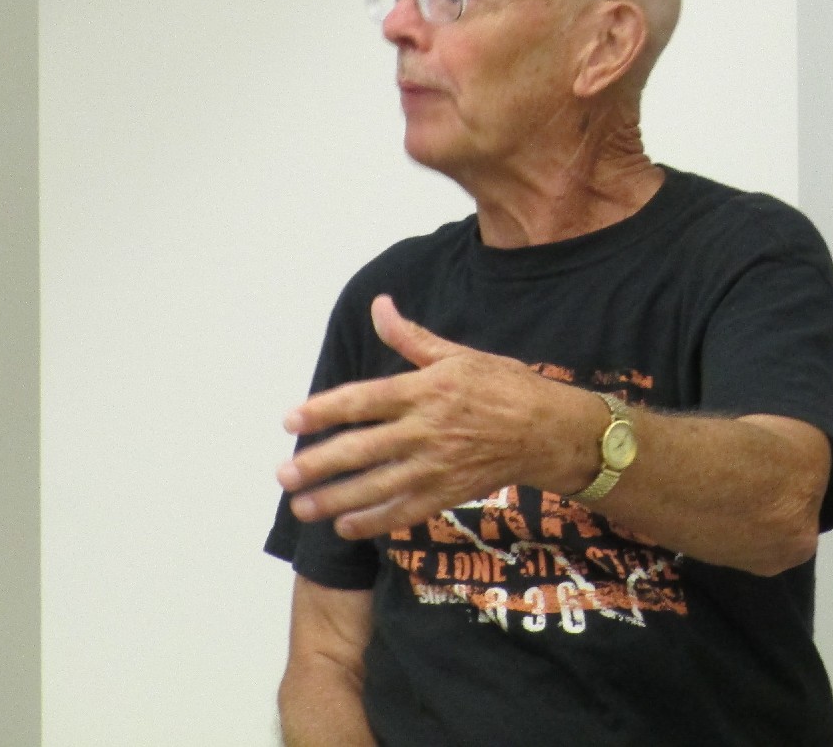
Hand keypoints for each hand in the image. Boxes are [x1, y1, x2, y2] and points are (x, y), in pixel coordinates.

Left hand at [277, 295, 577, 540]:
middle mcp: (426, 429)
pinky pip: (404, 511)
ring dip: (335, 498)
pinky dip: (373, 521)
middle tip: (284, 475)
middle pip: (361, 449)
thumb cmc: (504, 386)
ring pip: (376, 486)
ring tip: (302, 506)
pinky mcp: (448, 492)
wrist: (548, 429)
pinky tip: (344, 525)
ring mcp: (436, 465)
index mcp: (426, 389)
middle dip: (318, 464)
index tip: (291, 421)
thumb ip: (411, 338)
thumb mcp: (458, 354)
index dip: (323, 411)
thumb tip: (379, 306)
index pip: (363, 400)